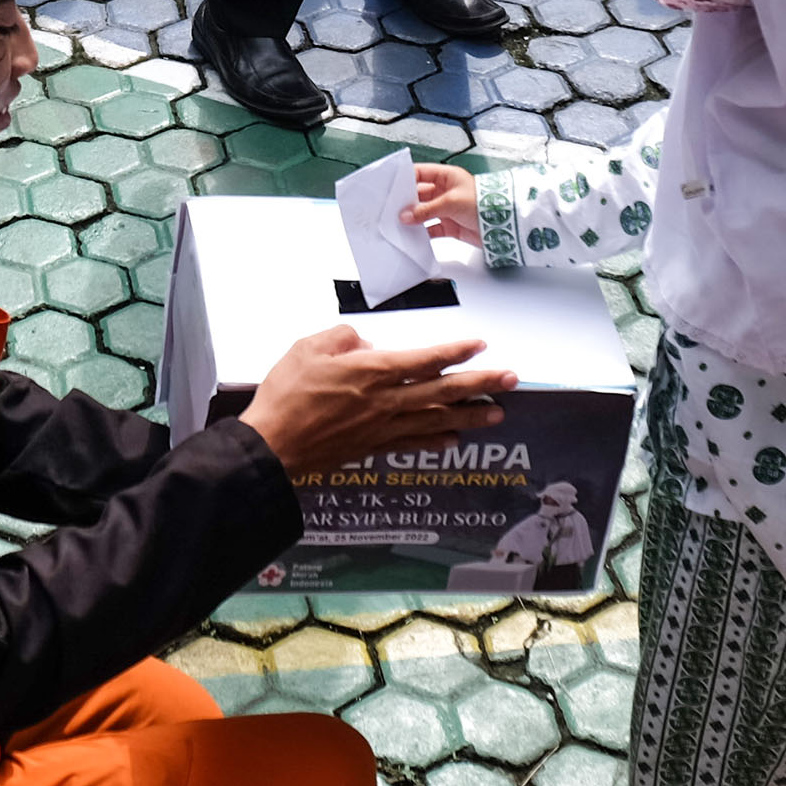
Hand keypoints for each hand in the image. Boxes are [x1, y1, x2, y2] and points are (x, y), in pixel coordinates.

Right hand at [236, 324, 516, 476]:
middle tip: (512, 379)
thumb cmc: (286, 394)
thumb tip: (363, 341)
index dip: (456, 351)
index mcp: (371, 371)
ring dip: (470, 415)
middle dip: (480, 384)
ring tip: (498, 412)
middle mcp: (385, 400)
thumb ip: (341, 338)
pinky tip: (456, 438)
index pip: (425, 359)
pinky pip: (414, 442)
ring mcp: (382, 427)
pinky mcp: (373, 447)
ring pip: (436, 419)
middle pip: (443, 391)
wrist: (273, 446)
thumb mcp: (307, 348)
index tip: (480, 345)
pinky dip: (438, 440)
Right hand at [399, 163, 479, 244]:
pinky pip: (431, 228)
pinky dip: (422, 233)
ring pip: (423, 212)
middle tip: (391, 208)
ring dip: (413, 218)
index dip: (406, 178)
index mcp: (447, 177)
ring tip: (398, 223)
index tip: (391, 187)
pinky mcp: (450, 226)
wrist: (504, 225)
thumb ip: (426, 210)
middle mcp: (445, 191)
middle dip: (406, 202)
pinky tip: (413, 235)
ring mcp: (447, 209)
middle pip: (419, 194)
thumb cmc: (484, 203)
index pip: (421, 173)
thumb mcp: (451, 202)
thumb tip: (406, 215)